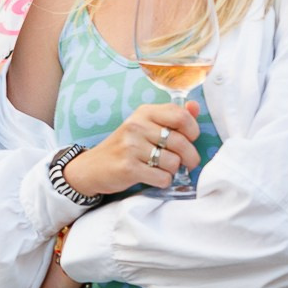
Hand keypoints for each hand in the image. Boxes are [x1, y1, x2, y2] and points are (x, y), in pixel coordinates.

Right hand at [63, 100, 200, 196]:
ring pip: (173, 162)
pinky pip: (162, 178)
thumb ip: (171, 116)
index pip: (181, 116)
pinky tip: (153, 177)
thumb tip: (195, 107)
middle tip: (186, 162)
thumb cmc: (125, 146)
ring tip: (161, 168)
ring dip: (172, 170)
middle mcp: (137, 126)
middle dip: (190, 157)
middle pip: (181, 142)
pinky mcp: (129, 168)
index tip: (189, 139)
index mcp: (144, 112)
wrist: (92, 167)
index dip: (193, 130)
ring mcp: (131, 147)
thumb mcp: (145, 125)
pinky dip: (163, 181)